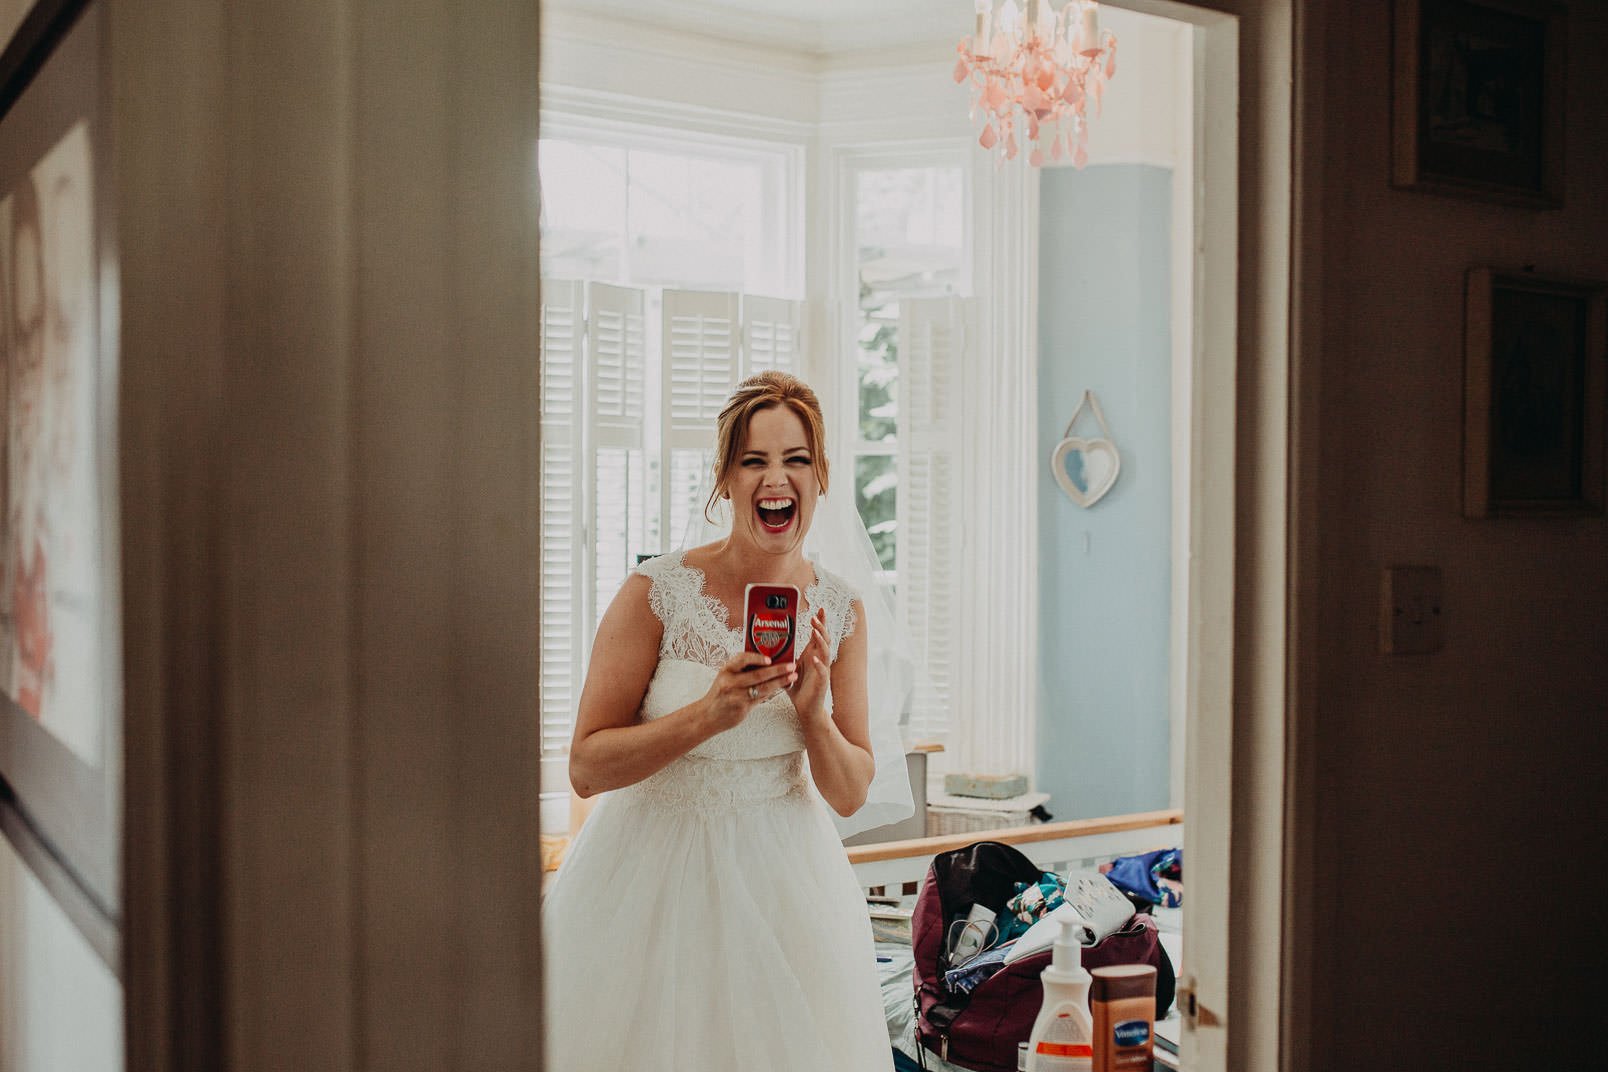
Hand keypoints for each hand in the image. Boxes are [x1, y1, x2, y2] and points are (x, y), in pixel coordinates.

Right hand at [701, 650, 796, 733]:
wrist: (707, 715)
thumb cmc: (719, 694)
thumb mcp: (725, 677)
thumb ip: (742, 669)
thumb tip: (766, 661)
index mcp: (726, 671)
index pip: (742, 659)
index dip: (757, 657)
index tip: (770, 658)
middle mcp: (730, 683)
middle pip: (758, 675)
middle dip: (778, 670)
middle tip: (791, 666)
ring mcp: (737, 696)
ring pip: (763, 688)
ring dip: (780, 681)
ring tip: (792, 676)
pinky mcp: (743, 708)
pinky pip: (761, 698)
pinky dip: (773, 691)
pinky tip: (782, 687)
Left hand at [787, 609, 830, 725]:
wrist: (805, 707)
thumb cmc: (797, 687)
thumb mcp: (787, 667)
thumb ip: (782, 656)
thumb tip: (764, 645)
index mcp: (812, 654)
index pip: (818, 634)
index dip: (821, 621)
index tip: (820, 609)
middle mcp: (819, 659)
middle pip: (825, 638)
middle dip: (821, 626)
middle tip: (814, 617)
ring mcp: (822, 670)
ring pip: (826, 652)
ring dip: (821, 641)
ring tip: (815, 632)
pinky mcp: (822, 682)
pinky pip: (823, 672)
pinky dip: (819, 665)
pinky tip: (815, 660)